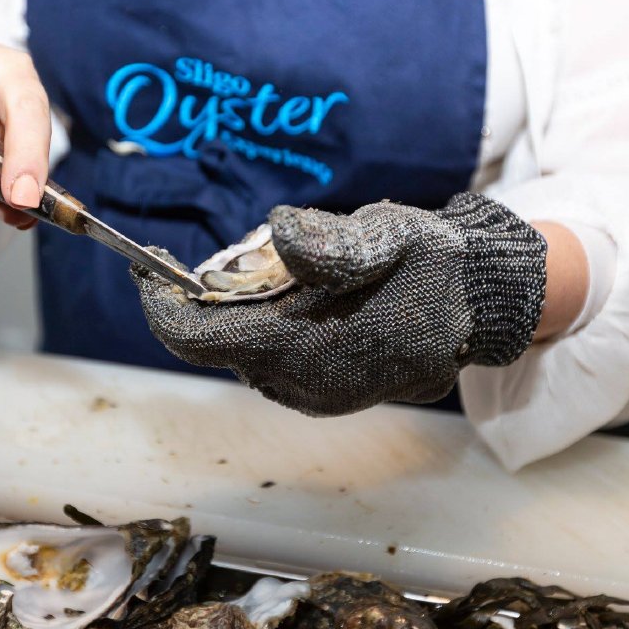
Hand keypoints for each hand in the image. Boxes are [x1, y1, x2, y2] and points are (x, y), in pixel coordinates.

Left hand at [132, 194, 547, 415]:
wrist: (480, 308)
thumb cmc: (433, 264)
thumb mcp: (392, 234)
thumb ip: (336, 243)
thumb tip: (280, 232)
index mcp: (303, 347)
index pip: (195, 338)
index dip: (160, 304)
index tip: (148, 266)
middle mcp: (300, 383)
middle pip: (213, 345)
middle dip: (204, 301)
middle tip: (234, 256)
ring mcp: (312, 397)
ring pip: (240, 353)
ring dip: (237, 314)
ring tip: (273, 274)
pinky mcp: (324, 397)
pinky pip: (268, 362)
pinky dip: (262, 330)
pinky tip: (297, 301)